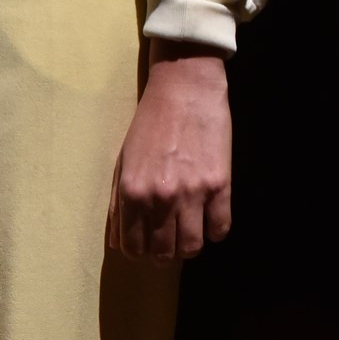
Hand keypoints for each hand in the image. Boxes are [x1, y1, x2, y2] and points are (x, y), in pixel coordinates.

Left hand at [108, 42, 231, 261]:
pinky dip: (215, 230)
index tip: (147, 243)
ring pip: (191, 248)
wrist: (184, 86)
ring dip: (190, 244)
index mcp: (132, 192)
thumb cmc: (150, 121)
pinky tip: (210, 216)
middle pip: (163, 254)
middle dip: (164, 251)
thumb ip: (118, 203)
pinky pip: (220, 230)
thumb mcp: (123, 159)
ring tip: (190, 228)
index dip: (140, 251)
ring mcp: (192, 193)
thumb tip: (118, 243)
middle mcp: (159, 198)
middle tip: (169, 236)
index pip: (132, 249)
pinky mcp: (220, 186)